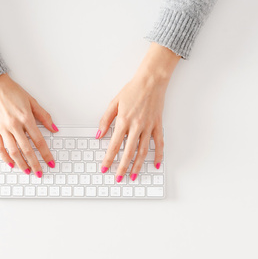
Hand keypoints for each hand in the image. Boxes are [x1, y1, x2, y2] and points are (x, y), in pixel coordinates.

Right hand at [0, 74, 57, 176]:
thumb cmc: (11, 91)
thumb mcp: (31, 101)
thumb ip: (44, 116)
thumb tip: (54, 128)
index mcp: (26, 118)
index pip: (39, 141)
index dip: (46, 154)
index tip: (51, 163)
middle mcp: (14, 125)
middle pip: (27, 150)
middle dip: (34, 164)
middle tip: (39, 173)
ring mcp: (2, 128)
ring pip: (13, 151)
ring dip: (21, 163)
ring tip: (26, 171)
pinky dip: (5, 157)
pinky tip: (10, 163)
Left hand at [97, 43, 179, 181]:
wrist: (151, 80)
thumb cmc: (133, 90)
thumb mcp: (114, 103)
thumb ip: (105, 120)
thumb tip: (98, 135)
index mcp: (123, 121)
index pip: (114, 145)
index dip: (108, 159)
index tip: (104, 168)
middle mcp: (136, 126)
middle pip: (128, 152)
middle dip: (122, 167)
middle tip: (118, 178)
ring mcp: (148, 127)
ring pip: (143, 151)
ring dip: (137, 166)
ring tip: (133, 176)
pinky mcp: (158, 125)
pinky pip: (158, 143)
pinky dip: (158, 155)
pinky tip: (155, 164)